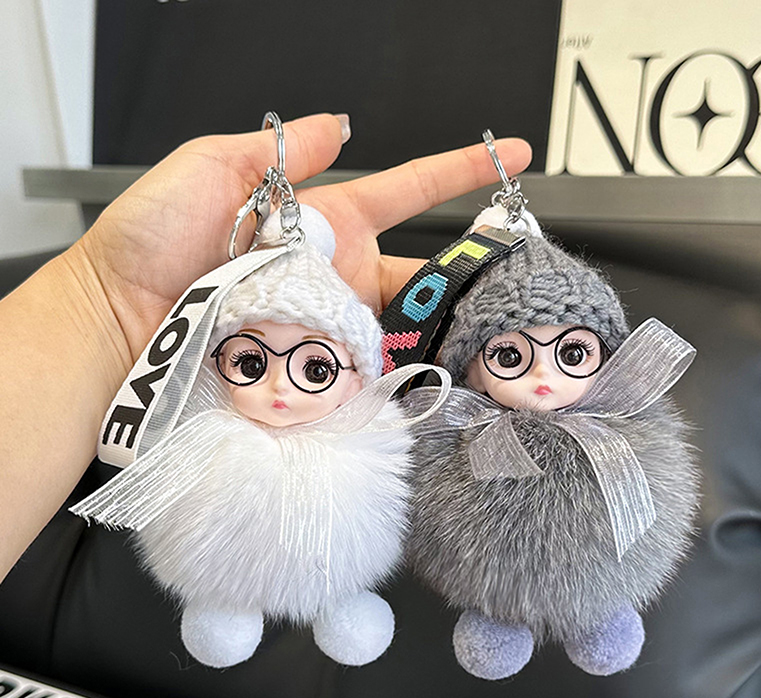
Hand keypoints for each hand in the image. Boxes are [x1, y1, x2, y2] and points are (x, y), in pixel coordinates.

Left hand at [69, 113, 531, 368]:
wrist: (117, 319)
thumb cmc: (150, 240)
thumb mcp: (211, 168)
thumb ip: (279, 150)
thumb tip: (337, 123)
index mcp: (324, 223)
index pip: (405, 190)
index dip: (456, 173)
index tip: (505, 156)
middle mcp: (333, 277)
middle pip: (417, 275)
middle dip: (464, 275)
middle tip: (508, 280)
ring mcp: (326, 325)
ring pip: (398, 328)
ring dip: (435, 329)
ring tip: (477, 335)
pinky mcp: (312, 368)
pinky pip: (362, 373)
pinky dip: (392, 375)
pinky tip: (421, 375)